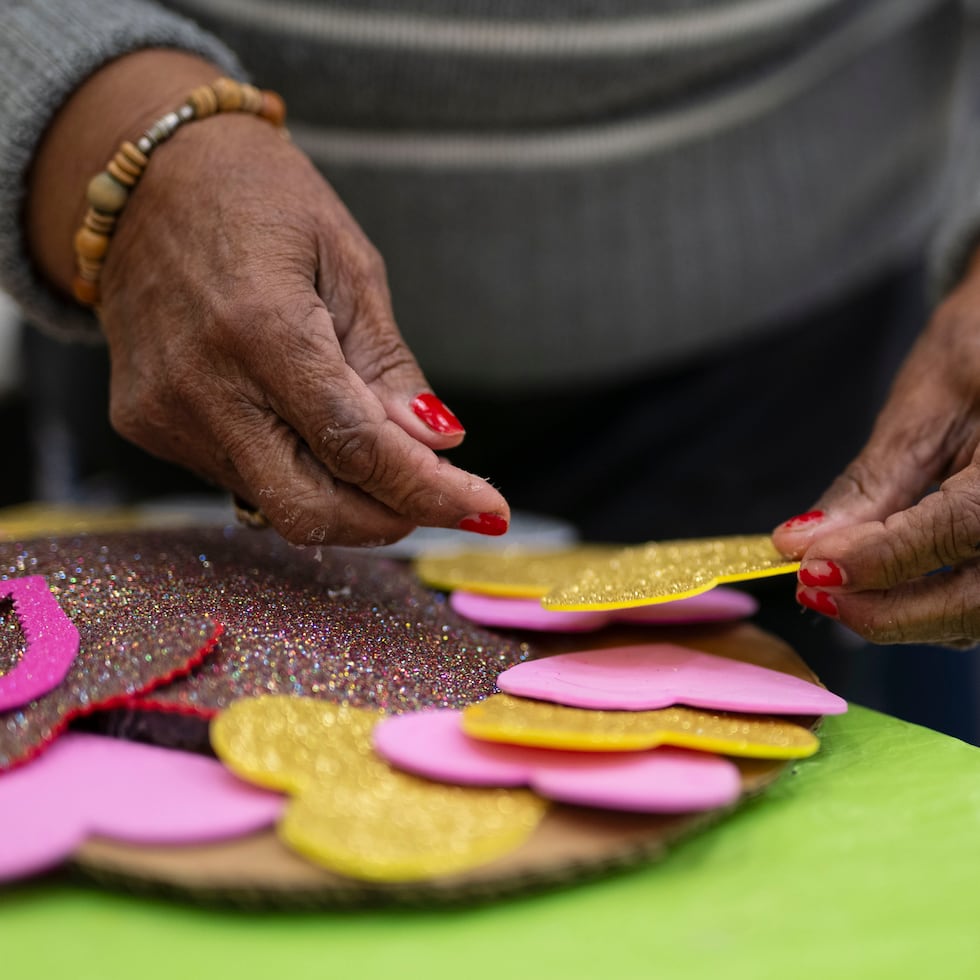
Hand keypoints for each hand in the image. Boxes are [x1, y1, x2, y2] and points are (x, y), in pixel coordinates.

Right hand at [27, 54, 507, 547]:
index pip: (357, 448)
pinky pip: (240, 477)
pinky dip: (295, 471)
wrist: (142, 179)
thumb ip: (388, 365)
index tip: (488, 512)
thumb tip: (440, 443)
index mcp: (263, 329)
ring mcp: (166, 413)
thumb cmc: (259, 201)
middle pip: (310, 509)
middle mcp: (204, 387)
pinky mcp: (146, 423)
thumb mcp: (349, 264)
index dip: (430, 490)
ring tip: (378, 447)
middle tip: (439, 495)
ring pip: (276, 503)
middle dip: (388, 519)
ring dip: (346, 497)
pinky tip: (309, 426)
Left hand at [772, 257, 979, 644]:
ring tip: (831, 591)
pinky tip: (876, 590)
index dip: (880, 559)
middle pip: (975, 599)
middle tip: (812, 590)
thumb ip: (871, 483)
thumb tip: (799, 541)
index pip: (958, 530)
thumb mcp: (928, 408)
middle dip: (886, 609)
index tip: (809, 567)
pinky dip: (927, 606)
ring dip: (903, 616)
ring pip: (976, 614)